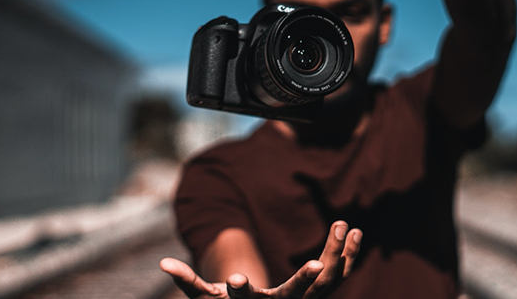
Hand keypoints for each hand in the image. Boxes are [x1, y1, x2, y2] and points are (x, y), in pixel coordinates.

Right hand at [161, 221, 362, 298]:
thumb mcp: (206, 298)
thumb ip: (188, 282)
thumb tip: (163, 263)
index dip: (246, 288)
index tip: (237, 278)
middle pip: (297, 296)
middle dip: (304, 280)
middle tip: (314, 261)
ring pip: (326, 282)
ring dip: (336, 255)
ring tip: (344, 225)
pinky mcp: (318, 292)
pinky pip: (338, 274)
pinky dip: (346, 254)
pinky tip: (353, 231)